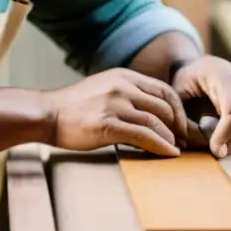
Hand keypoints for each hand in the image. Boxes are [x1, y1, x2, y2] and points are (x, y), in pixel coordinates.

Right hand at [44, 68, 187, 155]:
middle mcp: (122, 87)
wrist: (47, 114)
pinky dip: (161, 146)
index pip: (163, 90)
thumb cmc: (74, 107)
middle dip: (178, 126)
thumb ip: (127, 95)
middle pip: (164, 106)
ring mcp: (115, 105)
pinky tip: (168, 154)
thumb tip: (151, 115)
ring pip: (156, 121)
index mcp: (124, 76)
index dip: (178, 109)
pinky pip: (144, 136)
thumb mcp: (103, 89)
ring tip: (176, 150)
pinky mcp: (108, 124)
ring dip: (171, 138)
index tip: (182, 125)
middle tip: (184, 141)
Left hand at [171, 56, 230, 157]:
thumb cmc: (184, 84)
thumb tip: (206, 146)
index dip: (225, 134)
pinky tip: (226, 135)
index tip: (214, 150)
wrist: (199, 70)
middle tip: (214, 151)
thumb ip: (186, 120)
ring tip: (217, 140)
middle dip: (230, 141)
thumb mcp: (176, 98)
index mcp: (222, 73)